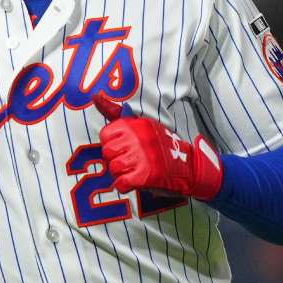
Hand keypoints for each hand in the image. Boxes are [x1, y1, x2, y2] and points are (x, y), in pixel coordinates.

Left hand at [93, 94, 223, 200]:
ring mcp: (141, 157)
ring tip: (136, 170)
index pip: (105, 135)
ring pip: (113, 168)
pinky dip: (125, 186)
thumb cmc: (160, 146)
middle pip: (107, 153)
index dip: (113, 144)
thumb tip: (94, 96)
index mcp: (135, 124)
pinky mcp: (145, 175)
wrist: (188, 167)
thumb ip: (115, 113)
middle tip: (132, 161)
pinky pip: (121, 183)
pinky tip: (136, 181)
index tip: (126, 147)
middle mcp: (137, 138)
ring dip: (122, 173)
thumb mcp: (141, 124)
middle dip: (116, 160)